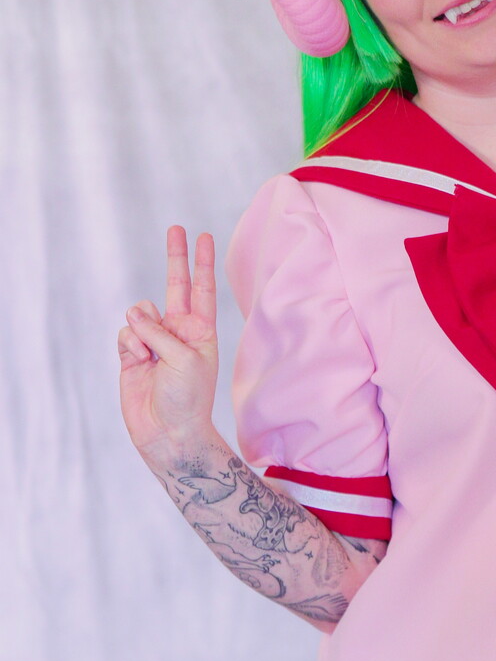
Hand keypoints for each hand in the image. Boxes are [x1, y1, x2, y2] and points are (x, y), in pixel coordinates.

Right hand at [118, 226, 218, 458]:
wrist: (168, 432)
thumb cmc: (188, 398)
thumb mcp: (186, 359)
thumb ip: (160, 331)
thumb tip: (135, 314)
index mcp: (201, 331)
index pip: (202, 289)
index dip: (203, 263)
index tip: (205, 236)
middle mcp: (178, 331)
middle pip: (175, 285)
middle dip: (175, 257)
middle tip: (176, 227)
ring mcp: (154, 341)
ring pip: (140, 312)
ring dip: (142, 328)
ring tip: (150, 355)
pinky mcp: (131, 354)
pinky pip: (125, 332)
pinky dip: (129, 344)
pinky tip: (137, 361)